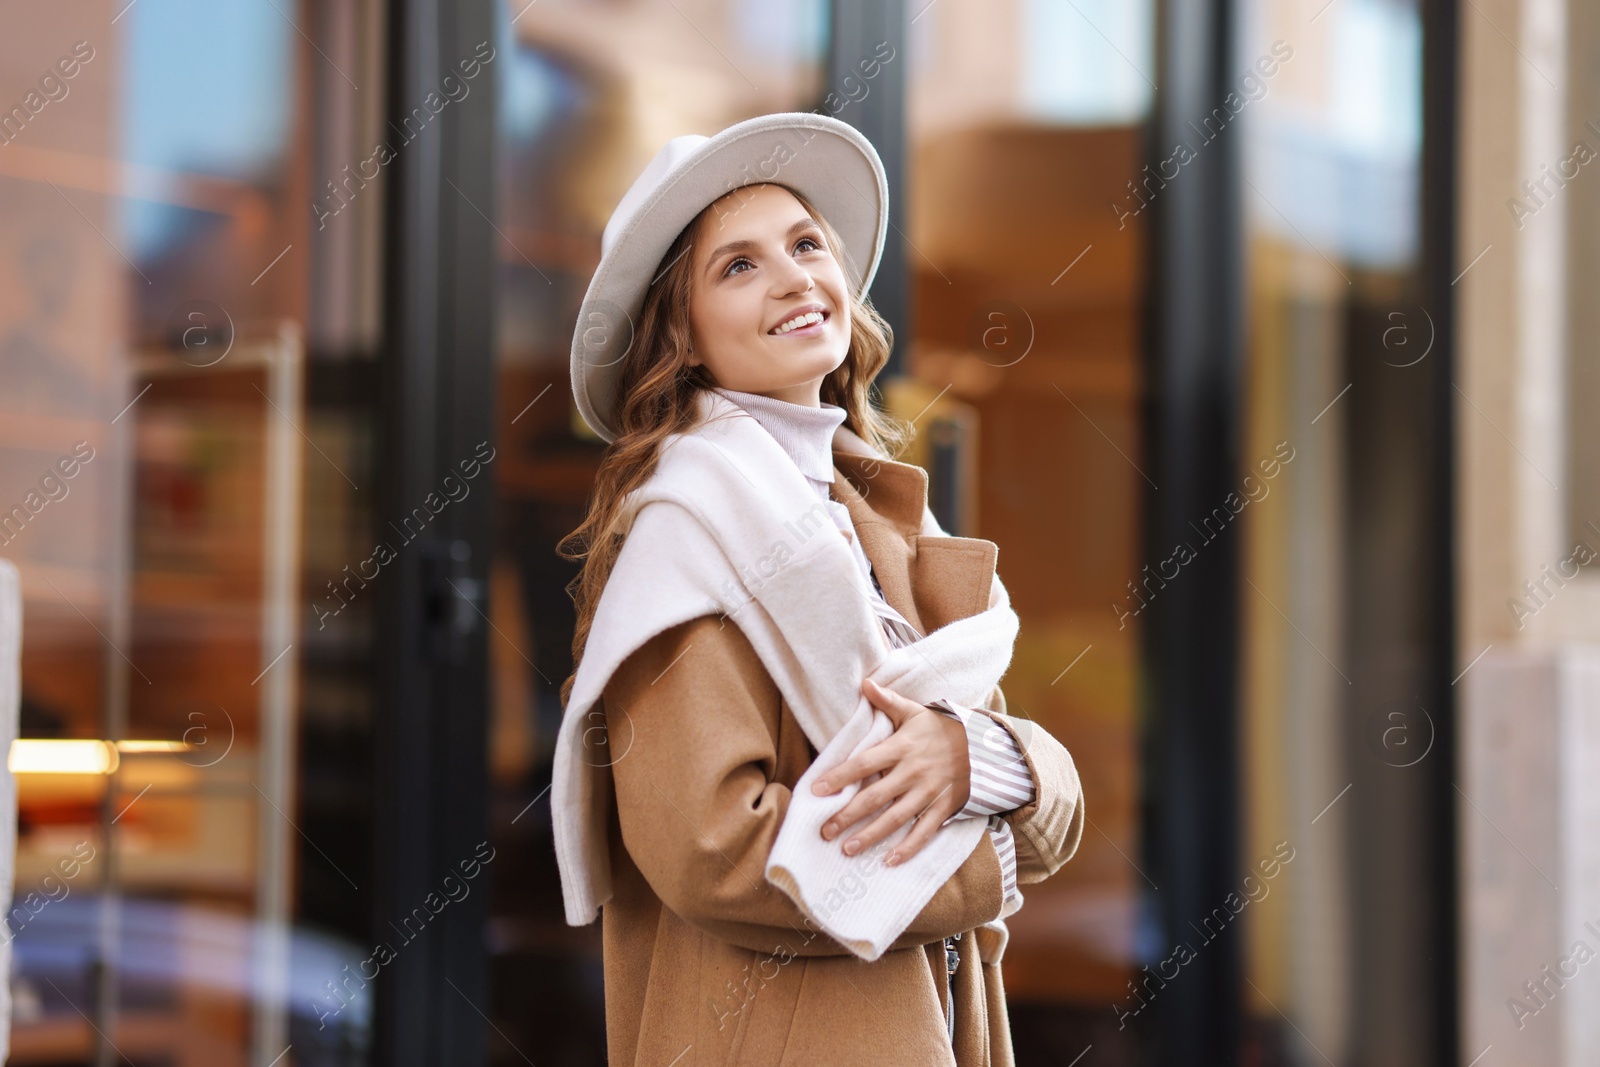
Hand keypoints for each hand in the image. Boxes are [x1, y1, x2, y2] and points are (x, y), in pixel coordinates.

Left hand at [809, 678, 970, 865]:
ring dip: (871, 836)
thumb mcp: (915, 711)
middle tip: (824, 830)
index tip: (817, 790)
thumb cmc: (941, 728)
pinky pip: (924, 832)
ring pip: (896, 818)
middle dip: (847, 815)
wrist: (984, 744)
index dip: (840, 777)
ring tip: (847, 849)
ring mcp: (929, 792)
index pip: (864, 763)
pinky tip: (889, 861)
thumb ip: (887, 701)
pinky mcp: (944, 808)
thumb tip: (864, 683)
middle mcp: (913, 772)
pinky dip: (908, 848)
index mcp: (902, 748)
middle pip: (875, 796)